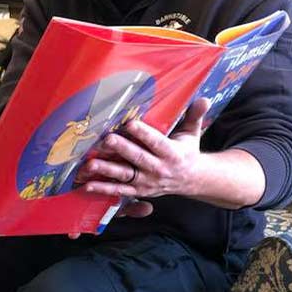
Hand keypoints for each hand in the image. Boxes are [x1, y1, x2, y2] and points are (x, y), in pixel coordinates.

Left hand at [75, 98, 209, 201]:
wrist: (192, 180)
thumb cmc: (187, 152)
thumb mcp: (193, 134)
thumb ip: (195, 116)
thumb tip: (205, 99)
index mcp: (171, 153)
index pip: (156, 142)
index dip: (143, 133)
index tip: (130, 123)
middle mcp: (158, 169)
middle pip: (138, 158)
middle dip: (122, 149)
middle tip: (107, 139)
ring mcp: (147, 182)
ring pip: (125, 176)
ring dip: (107, 170)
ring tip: (90, 164)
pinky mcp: (138, 191)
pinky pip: (119, 191)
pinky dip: (103, 188)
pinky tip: (87, 184)